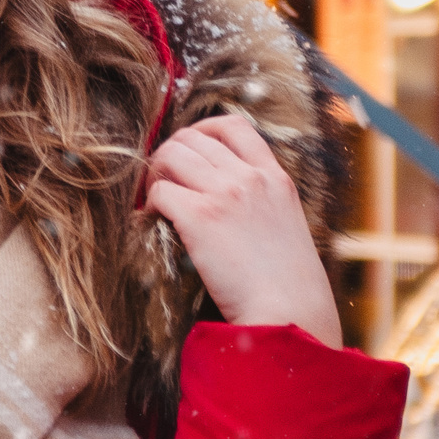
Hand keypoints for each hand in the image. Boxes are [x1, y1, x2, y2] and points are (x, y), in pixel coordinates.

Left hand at [146, 113, 341, 345]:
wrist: (290, 313)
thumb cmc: (287, 283)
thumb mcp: (286, 225)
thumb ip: (260, 202)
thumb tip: (224, 199)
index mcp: (274, 177)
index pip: (234, 126)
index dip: (202, 130)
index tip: (188, 149)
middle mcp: (250, 178)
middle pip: (192, 138)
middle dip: (169, 153)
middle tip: (161, 179)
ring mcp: (225, 194)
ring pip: (171, 156)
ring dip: (155, 173)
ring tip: (154, 198)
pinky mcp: (200, 217)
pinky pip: (159, 192)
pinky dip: (148, 204)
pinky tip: (151, 221)